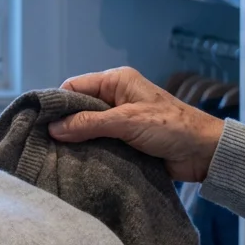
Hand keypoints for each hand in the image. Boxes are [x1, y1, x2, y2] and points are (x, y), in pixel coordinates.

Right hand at [48, 66, 224, 182]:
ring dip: (76, 141)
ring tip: (58, 156)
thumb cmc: (171, 128)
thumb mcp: (127, 121)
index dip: (57, 103)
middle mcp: (115, 97)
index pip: (74, 86)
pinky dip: (89, 151)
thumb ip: (89, 123)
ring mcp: (119, 120)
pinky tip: (77, 162)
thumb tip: (54, 129)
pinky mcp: (123, 140)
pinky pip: (98, 143)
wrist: (204, 153)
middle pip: (77, 108)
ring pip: (86, 128)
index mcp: (116, 81)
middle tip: (46, 143)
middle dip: (64, 124)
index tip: (41, 123)